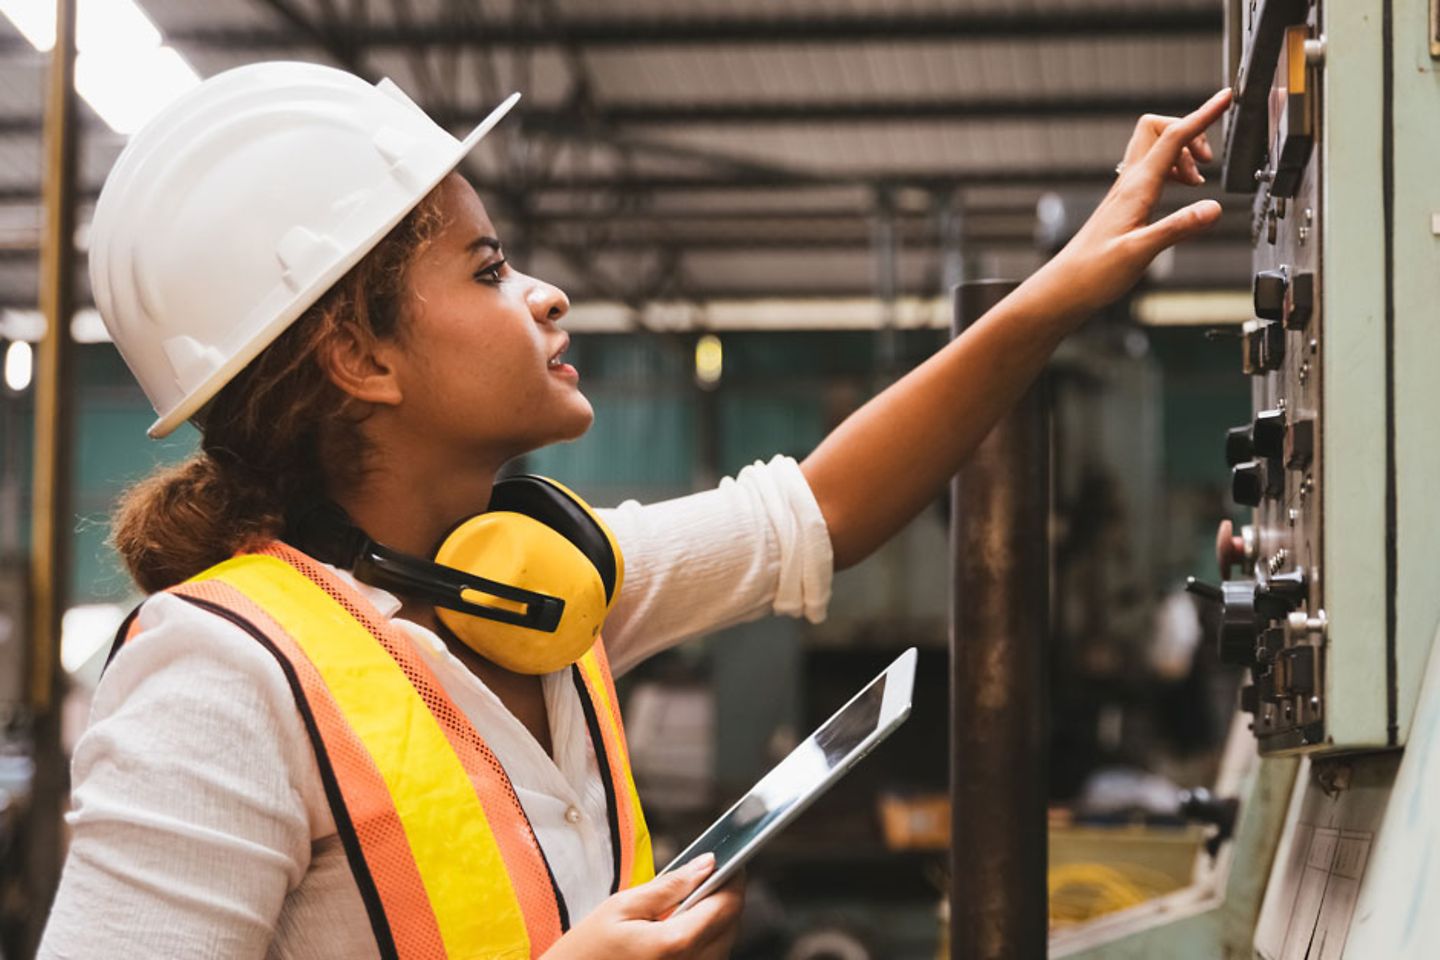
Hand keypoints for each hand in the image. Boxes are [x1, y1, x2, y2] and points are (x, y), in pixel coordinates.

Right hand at [542, 854, 745, 959]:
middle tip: (709, 873)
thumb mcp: (621, 906)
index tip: (732, 858)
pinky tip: (684, 925)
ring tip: (693, 898)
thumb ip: (669, 885)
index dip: (734, 878)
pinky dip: (706, 938)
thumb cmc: (587, 949)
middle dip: (726, 896)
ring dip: (717, 918)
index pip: (727, 906)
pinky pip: (709, 958)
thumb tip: (706, 864)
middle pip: (731, 926)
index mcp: (674, 944)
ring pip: (724, 943)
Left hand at [1032, 88, 1233, 319]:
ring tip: (1198, 182)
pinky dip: (1172, 172)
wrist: (1064, 288)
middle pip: (1158, 130)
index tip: (1225, 98)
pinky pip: (1152, 172)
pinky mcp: (1125, 205)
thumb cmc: (1092, 274)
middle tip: (1208, 161)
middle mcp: (1129, 183)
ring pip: (1155, 150)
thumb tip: (1213, 208)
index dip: (1202, 115)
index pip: (1173, 137)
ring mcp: (1126, 193)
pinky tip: (1181, 193)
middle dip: (1189, 132)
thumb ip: (1178, 228)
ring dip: (1182, 155)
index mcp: (1136, 188)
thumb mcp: (1140, 253)